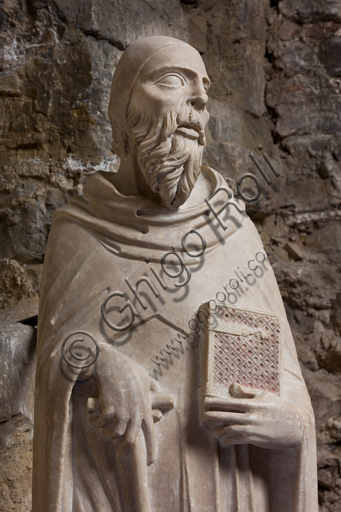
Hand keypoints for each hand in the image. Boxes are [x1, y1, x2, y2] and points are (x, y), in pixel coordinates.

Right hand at [89, 346, 171, 463]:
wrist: (110, 363)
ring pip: (115, 433)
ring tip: (105, 433)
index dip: (152, 448)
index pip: (151, 432)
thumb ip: (153, 385)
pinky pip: (103, 424)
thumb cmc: (128, 368)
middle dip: (126, 448)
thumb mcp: (145, 376)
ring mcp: (121, 409)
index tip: (151, 461)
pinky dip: (98, 425)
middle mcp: (134, 410)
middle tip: (121, 453)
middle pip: (131, 438)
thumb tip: (158, 389)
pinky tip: (96, 421)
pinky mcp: (108, 407)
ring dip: (109, 435)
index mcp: (145, 406)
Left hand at [202, 383, 302, 449]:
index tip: (205, 402)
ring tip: (212, 429)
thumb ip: (247, 392)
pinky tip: (223, 439)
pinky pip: (237, 440)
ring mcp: (253, 429)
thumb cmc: (280, 408)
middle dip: (212, 416)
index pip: (229, 402)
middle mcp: (251, 416)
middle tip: (203, 417)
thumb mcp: (265, 395)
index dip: (215, 402)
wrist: (295, 427)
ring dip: (219, 430)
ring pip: (230, 429)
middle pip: (226, 416)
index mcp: (252, 404)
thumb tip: (232, 386)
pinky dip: (228, 440)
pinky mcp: (256, 439)